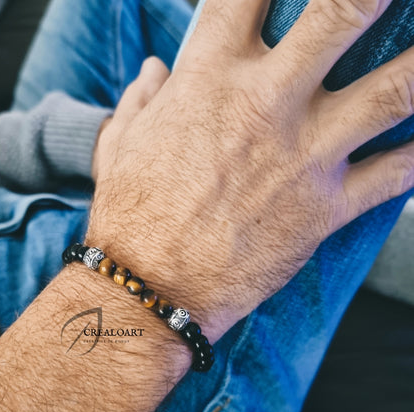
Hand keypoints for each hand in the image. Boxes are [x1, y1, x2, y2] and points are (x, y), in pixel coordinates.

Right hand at [88, 0, 413, 340]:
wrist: (150, 288)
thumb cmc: (131, 216)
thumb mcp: (121, 146)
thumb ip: (141, 99)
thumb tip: (154, 70)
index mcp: (208, 79)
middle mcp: (265, 105)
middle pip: (344, 10)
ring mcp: (304, 156)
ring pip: (396, 90)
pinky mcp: (325, 209)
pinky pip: (396, 173)